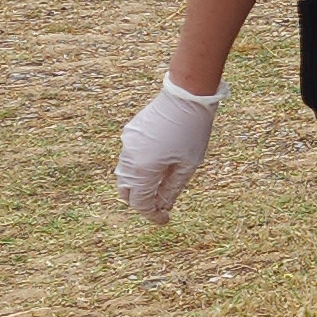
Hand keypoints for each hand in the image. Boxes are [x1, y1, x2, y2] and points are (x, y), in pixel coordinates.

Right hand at [117, 78, 220, 223]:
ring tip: (160, 187)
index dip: (152, 214)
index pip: (140, 202)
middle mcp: (129, 158)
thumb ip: (172, 189)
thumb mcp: (188, 165)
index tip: (163, 220)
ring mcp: (127, 143)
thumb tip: (163, 206)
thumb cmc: (192, 131)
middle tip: (160, 206)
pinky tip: (156, 166)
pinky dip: (138, 168)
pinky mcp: (130, 132)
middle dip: (141, 201)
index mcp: (143, 169)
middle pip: (126, 191)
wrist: (186, 95)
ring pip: (125, 174)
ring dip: (138, 185)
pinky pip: (129, 157)